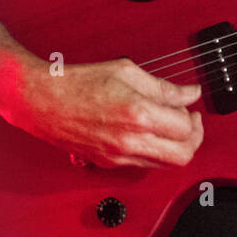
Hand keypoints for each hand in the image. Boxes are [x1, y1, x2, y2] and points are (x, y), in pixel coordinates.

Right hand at [0, 59, 203, 168]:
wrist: (43, 101)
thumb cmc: (79, 82)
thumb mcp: (127, 71)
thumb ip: (163, 87)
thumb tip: (189, 93)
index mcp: (138, 113)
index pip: (185, 127)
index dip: (193, 116)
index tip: (191, 106)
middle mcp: (130, 140)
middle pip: (182, 155)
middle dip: (193, 139)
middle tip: (190, 122)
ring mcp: (119, 155)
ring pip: (165, 165)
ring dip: (175, 147)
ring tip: (169, 125)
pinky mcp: (109, 163)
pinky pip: (144, 164)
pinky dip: (155, 152)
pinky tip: (149, 133)